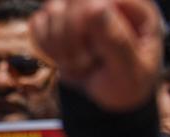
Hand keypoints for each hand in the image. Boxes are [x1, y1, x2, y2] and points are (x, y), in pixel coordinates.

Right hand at [31, 0, 162, 111]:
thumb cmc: (128, 82)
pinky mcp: (59, 23)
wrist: (114, 94)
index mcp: (132, 8)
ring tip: (73, 65)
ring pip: (51, 9)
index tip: (91, 56)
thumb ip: (116, 39)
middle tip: (82, 65)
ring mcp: (80, 10)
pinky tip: (60, 60)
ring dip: (56, 45)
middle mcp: (105, 2)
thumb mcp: (129, 68)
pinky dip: (43, 46)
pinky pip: (38, 23)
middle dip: (69, 38)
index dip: (85, 25)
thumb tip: (96, 7)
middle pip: (71, 1)